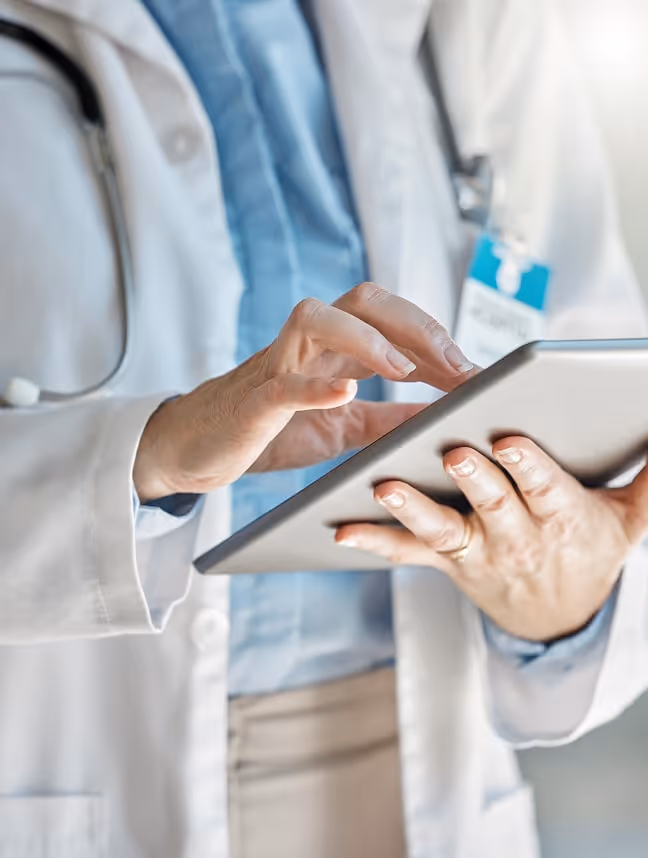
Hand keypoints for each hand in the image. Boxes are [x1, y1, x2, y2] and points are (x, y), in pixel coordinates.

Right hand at [134, 283, 475, 500]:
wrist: (196, 449)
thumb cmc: (268, 430)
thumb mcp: (341, 428)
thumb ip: (386, 418)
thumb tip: (441, 418)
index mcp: (334, 349)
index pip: (393, 323)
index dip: (438, 341)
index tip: (479, 374)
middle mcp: (308, 345)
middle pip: (363, 302)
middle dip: (416, 326)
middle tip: (459, 368)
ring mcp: (276, 366)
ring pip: (315, 319)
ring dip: (366, 338)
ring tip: (406, 369)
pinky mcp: (252, 400)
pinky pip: (281, 383)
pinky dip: (313, 386)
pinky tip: (346, 393)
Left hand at [335, 437, 647, 641]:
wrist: (558, 615)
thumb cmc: (591, 550)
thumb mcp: (630, 522)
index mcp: (561, 518)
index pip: (547, 489)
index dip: (530, 468)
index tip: (512, 441)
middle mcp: (514, 536)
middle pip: (491, 505)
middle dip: (472, 480)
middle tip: (451, 452)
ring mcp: (475, 551)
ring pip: (441, 528)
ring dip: (411, 509)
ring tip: (382, 488)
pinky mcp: (444, 561)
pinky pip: (406, 554)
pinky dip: (375, 542)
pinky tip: (340, 529)